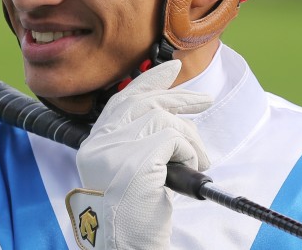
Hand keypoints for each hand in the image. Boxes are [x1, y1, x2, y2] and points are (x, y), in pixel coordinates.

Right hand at [65, 60, 211, 249]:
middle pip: (144, 100)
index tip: (170, 69)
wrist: (126, 245)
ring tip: (199, 161)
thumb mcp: (129, 172)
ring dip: (191, 139)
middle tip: (205, 100)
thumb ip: (138, 144)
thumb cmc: (132, 217)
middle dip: (179, 96)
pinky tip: (191, 166)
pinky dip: (190, 150)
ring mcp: (117, 148)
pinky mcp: (138, 157)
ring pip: (164, 119)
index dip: (148, 82)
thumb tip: (172, 118)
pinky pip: (174, 138)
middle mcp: (101, 142)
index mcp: (96, 145)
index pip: (122, 100)